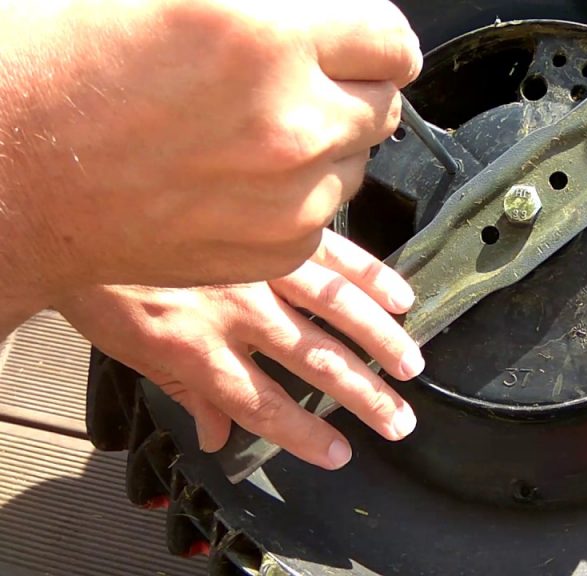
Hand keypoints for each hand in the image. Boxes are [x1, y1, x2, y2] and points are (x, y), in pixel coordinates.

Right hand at [0, 0, 420, 292]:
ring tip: (256, 135)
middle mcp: (292, 118)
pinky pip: (328, 212)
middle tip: (300, 88)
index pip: (392, 39)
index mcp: (265, 33)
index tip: (364, 48)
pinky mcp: (281, 249)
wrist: (15, 175)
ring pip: (359, 161)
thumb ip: (272, 6)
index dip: (377, 41)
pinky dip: (301, 196)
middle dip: (351, 91)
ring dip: (328, 145)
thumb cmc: (65, 71)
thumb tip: (319, 18)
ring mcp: (291, 193)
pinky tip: (243, 179)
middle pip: (384, 103)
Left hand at [57, 230, 423, 469]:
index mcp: (199, 352)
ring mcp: (259, 267)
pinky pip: (330, 253)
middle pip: (313, 363)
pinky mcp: (270, 230)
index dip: (304, 434)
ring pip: (333, 309)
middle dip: (363, 396)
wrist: (75, 200)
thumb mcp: (130, 350)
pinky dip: (368, 275)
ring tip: (411, 366)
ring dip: (379, 340)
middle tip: (400, 421)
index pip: (264, 405)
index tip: (340, 452)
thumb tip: (217, 438)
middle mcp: (239, 314)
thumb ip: (184, 394)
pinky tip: (399, 296)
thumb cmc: (100, 283)